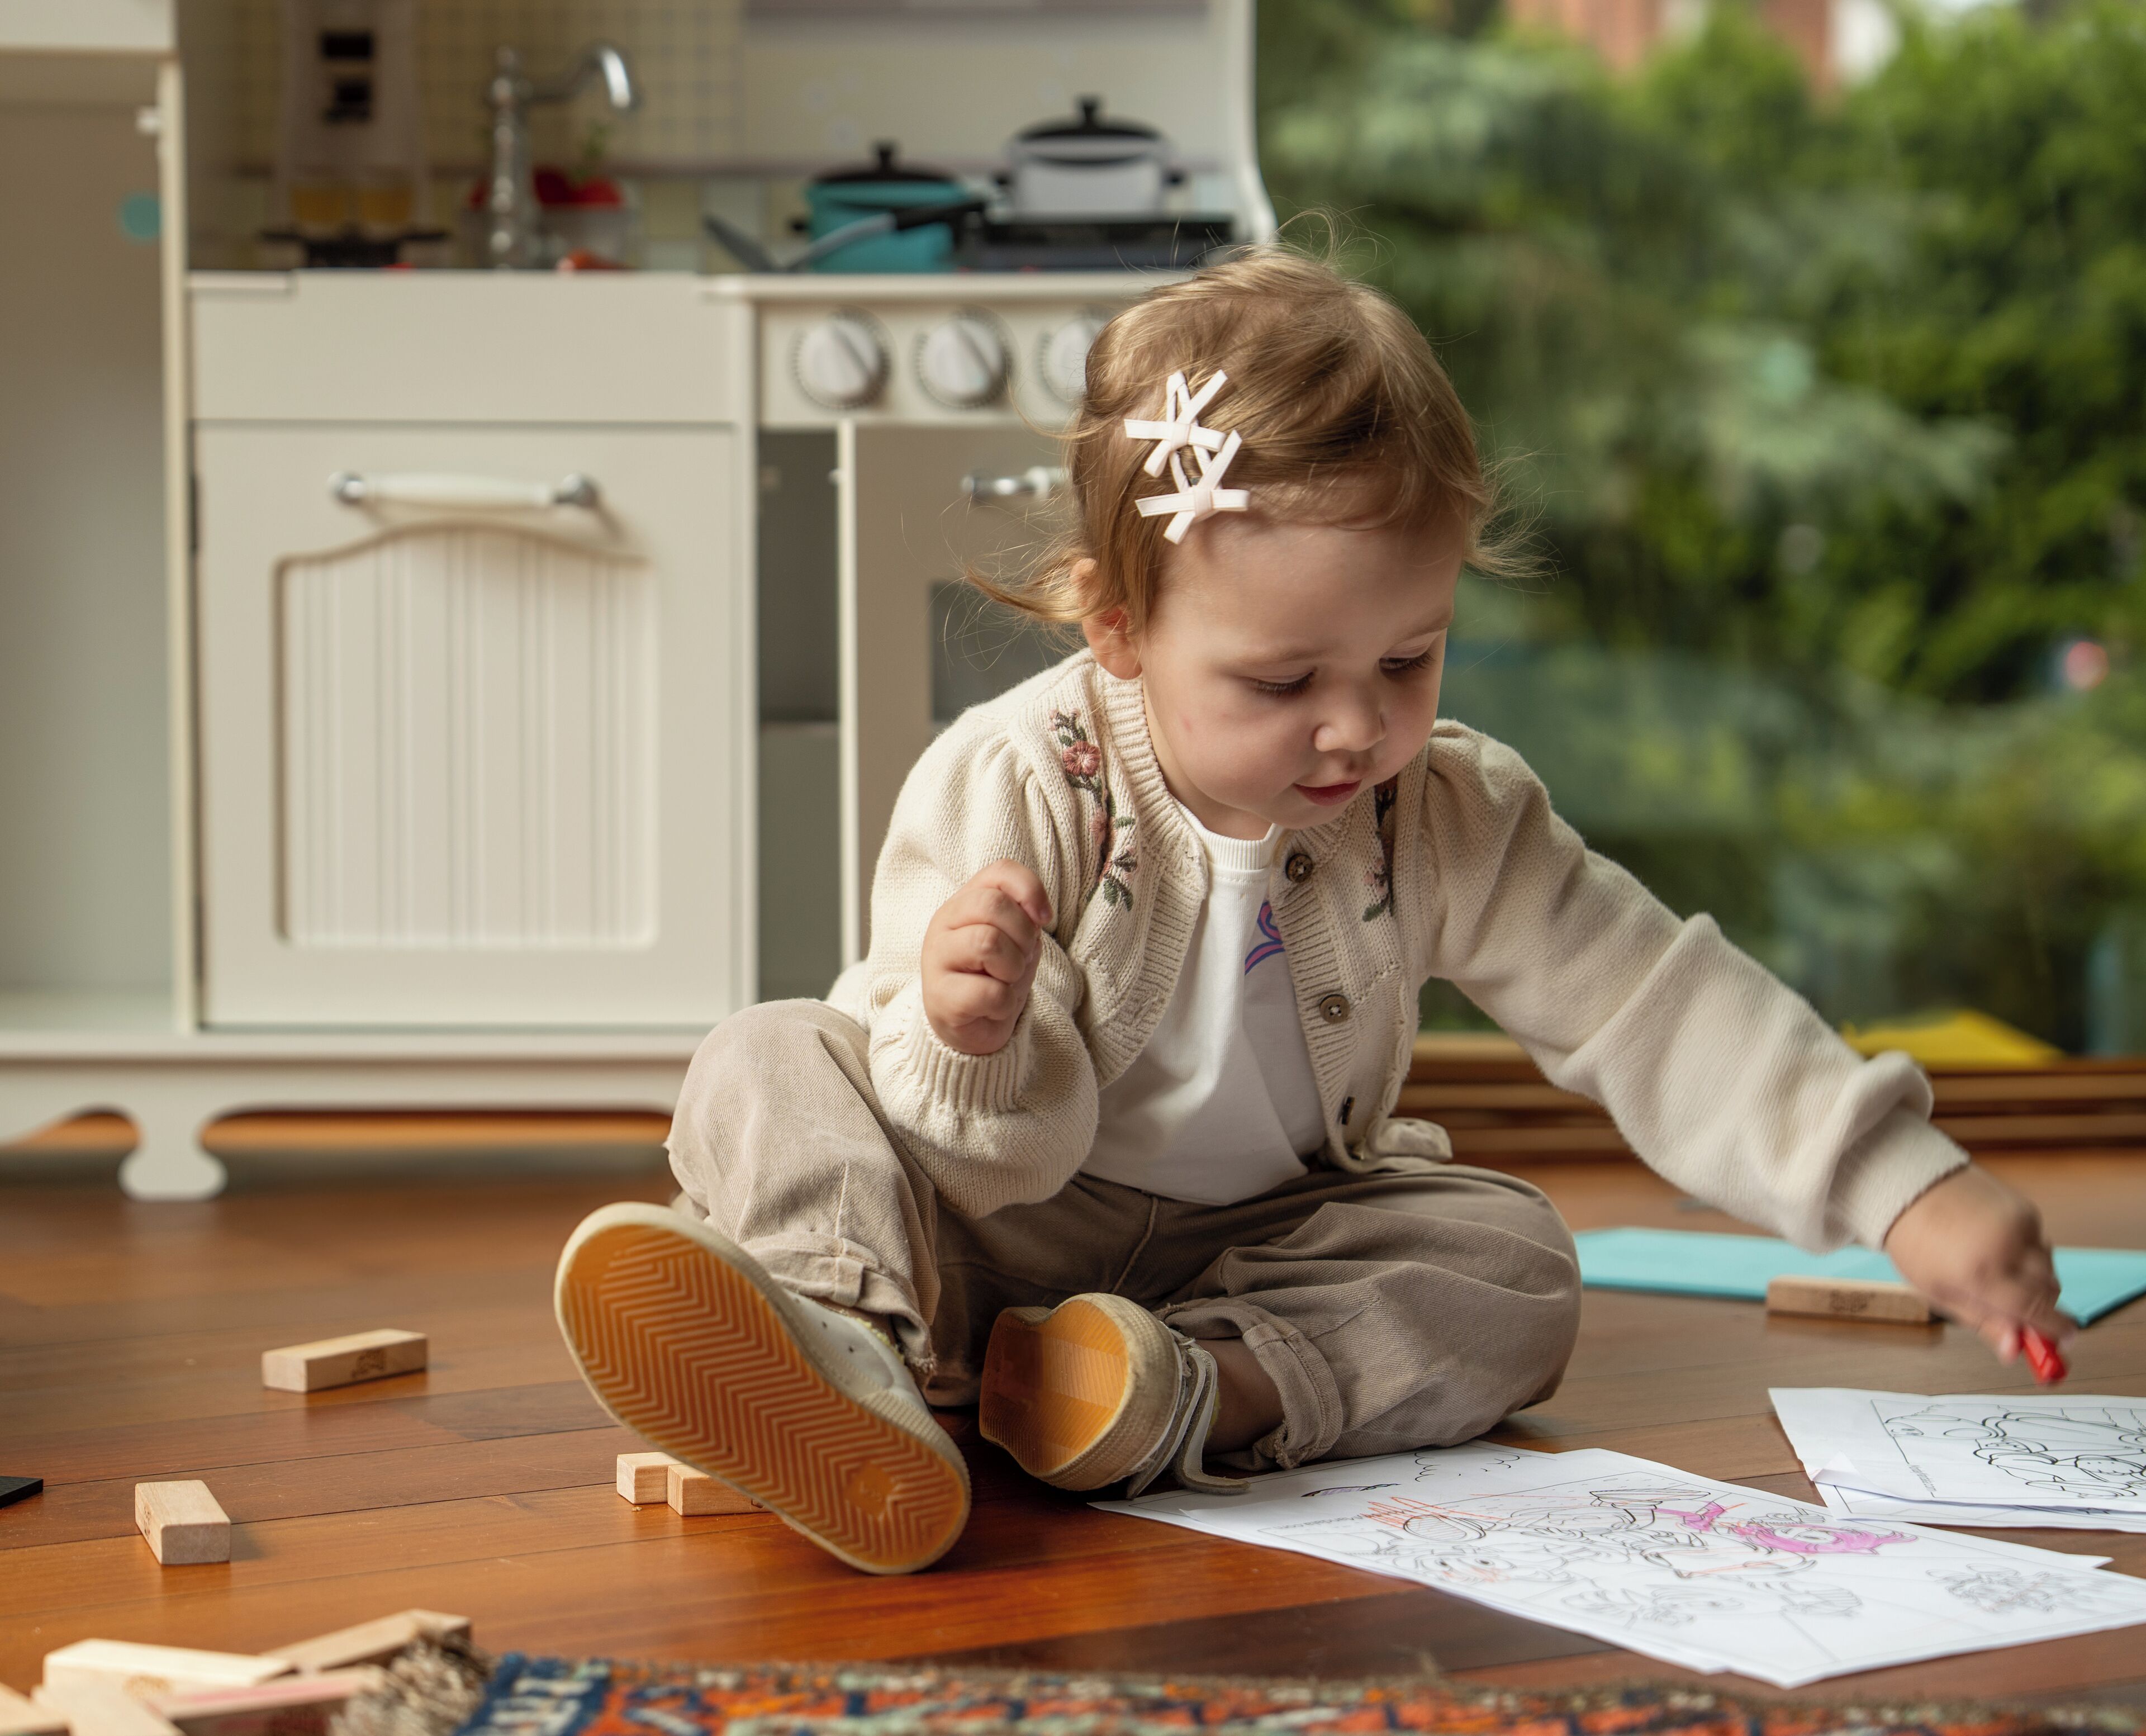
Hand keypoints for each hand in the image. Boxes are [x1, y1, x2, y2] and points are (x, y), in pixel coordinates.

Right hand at [920, 860, 1053, 1056]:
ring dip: (1013, 968)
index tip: (1043, 919)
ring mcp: (936, 959)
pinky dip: (1004, 1003)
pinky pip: (990, 992)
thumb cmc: (995, 974)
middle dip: (1022, 934)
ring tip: (1005, 980)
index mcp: (963, 902)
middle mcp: (943, 924)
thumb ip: (1023, 913)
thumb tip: (1038, 913)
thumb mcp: (1015, 936)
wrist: (973, 1025)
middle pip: (992, 905)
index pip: (1000, 872)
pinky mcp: (940, 998)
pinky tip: (993, 1006)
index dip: (1030, 890)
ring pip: (988, 943)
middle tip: (1020, 957)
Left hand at [1883, 1165, 2070, 1362]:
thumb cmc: (1917, 1244)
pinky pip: (2041, 1244)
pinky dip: (2028, 1255)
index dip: (2054, 1330)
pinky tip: (1998, 1249)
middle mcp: (2006, 1246)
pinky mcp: (2025, 1209)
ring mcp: (2019, 1224)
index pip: (2035, 1309)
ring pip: (2049, 1267)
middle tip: (2018, 1312)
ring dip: (2034, 1280)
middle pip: (2050, 1290)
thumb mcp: (1939, 1293)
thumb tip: (2014, 1351)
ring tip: (1995, 1272)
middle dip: (2042, 1307)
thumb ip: (1983, 1322)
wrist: (1908, 1189)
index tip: (2065, 1342)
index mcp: (1979, 1272)